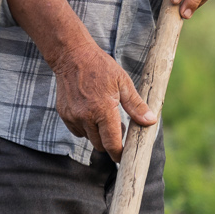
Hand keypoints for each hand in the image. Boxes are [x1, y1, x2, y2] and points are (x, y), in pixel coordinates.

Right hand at [50, 34, 156, 160]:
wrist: (72, 56)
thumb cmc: (101, 67)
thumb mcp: (123, 83)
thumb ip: (136, 105)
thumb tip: (150, 121)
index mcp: (103, 110)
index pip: (112, 143)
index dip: (119, 154)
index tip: (124, 157)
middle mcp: (85, 117)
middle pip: (100, 145)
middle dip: (109, 141)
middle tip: (117, 124)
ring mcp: (72, 117)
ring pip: (88, 138)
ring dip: (97, 133)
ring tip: (102, 114)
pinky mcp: (64, 115)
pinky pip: (77, 130)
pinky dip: (85, 127)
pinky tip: (89, 111)